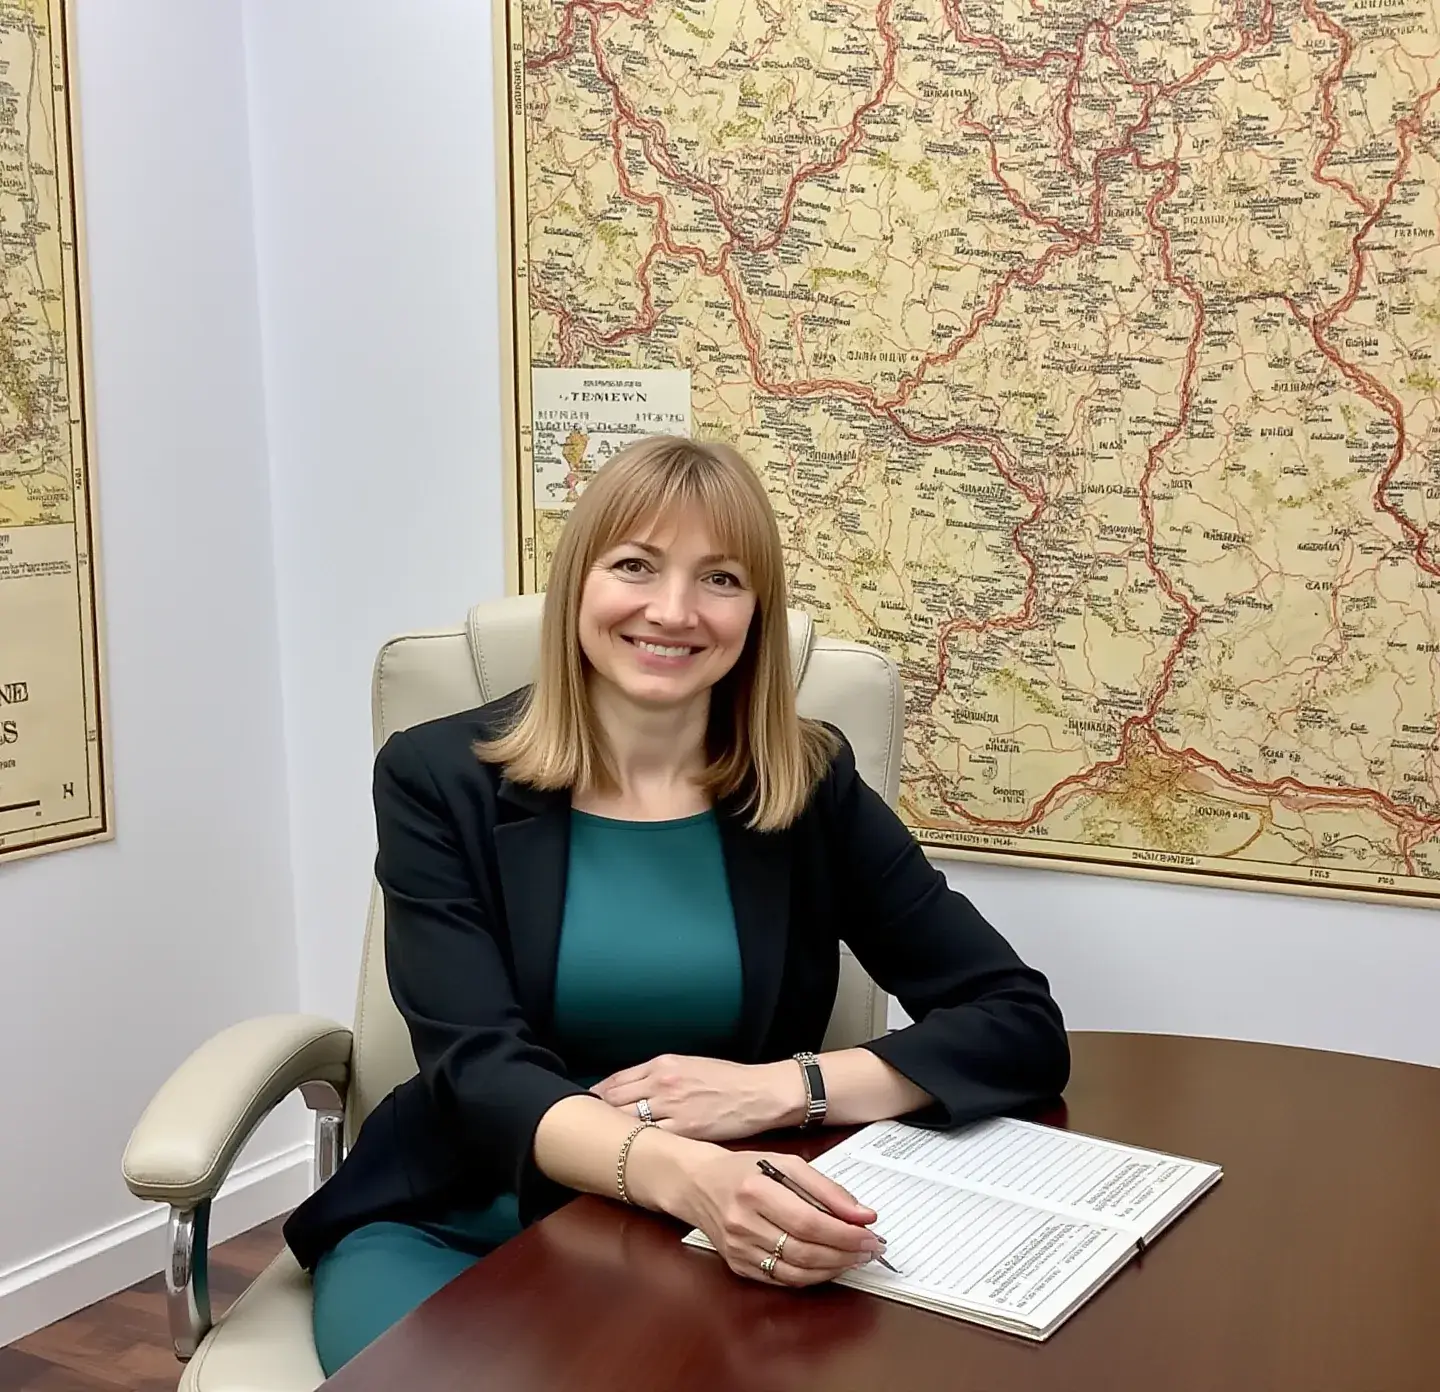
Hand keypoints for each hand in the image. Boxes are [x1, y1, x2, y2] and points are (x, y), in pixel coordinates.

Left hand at [591, 1054, 801, 1140]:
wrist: (760, 1093)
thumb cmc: (727, 1080)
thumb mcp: (688, 1065)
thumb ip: (657, 1075)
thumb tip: (630, 1089)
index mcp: (662, 1065)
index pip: (615, 1081)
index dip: (595, 1097)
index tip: (583, 1109)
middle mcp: (663, 1083)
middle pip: (615, 1101)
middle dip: (596, 1117)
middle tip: (581, 1131)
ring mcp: (673, 1107)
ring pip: (628, 1122)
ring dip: (612, 1134)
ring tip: (598, 1147)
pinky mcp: (687, 1130)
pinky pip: (652, 1140)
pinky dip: (637, 1147)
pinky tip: (629, 1156)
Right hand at [677, 1147, 883, 1286]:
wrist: (698, 1184)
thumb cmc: (745, 1169)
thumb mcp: (786, 1163)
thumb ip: (826, 1189)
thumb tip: (864, 1215)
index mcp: (755, 1191)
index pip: (808, 1222)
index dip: (844, 1234)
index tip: (871, 1234)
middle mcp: (743, 1224)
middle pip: (804, 1250)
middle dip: (845, 1253)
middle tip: (871, 1249)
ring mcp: (738, 1250)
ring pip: (795, 1271)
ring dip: (832, 1269)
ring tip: (854, 1258)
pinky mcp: (738, 1266)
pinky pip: (782, 1279)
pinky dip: (811, 1276)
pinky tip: (827, 1265)